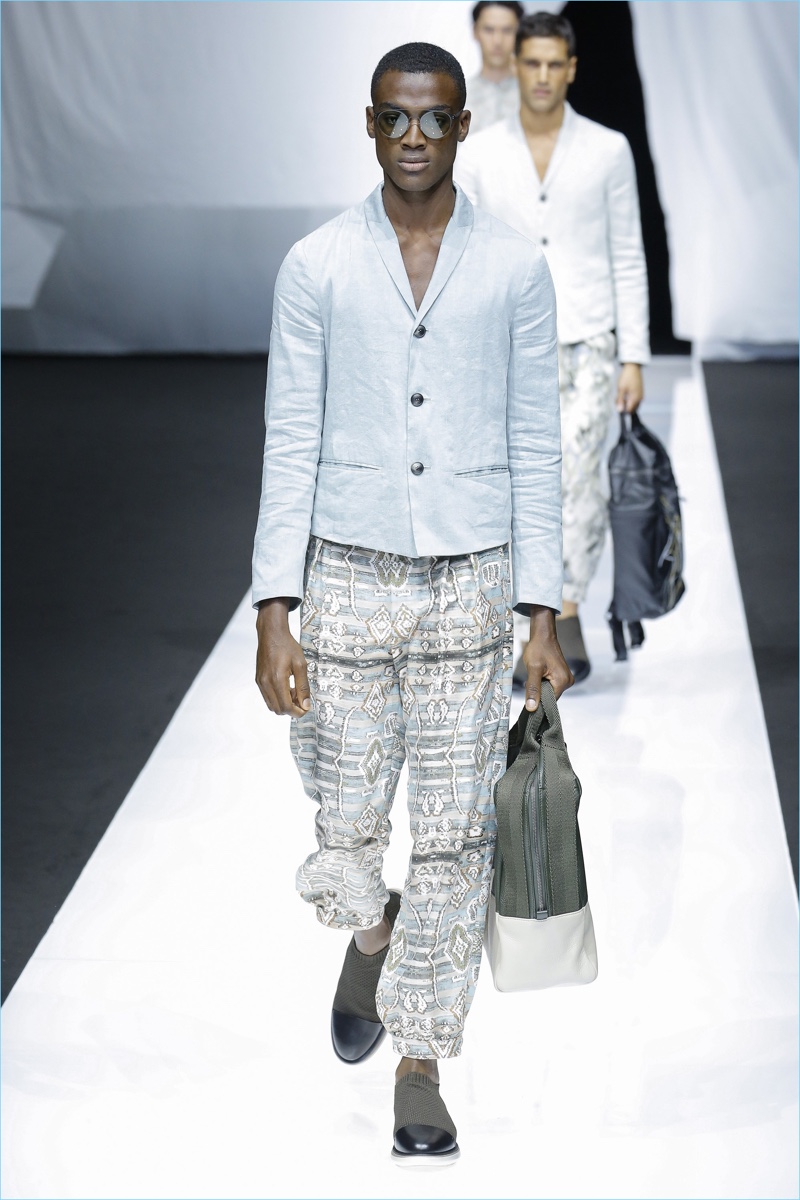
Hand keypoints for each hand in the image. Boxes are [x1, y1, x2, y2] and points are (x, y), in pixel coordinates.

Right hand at [255, 598, 310, 716]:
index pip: (286, 707)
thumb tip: (306, 705)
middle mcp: (266, 683)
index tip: (306, 708)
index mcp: (277, 679)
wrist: (271, 633)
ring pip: (272, 705)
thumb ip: (303, 687)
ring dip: (284, 704)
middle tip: (302, 699)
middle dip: (292, 709)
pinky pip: (267, 697)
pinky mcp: (258, 680)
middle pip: (278, 709)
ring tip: (294, 691)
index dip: (297, 712)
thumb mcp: (301, 665)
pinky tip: (286, 687)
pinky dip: (278, 698)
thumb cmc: (287, 645)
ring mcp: (260, 682)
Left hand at [523, 605, 573, 710]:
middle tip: (530, 685)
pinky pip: (551, 685)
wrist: (543, 635)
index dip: (538, 702)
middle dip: (539, 693)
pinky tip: (538, 676)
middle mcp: (568, 682)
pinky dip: (543, 683)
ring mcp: (566, 679)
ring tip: (535, 678)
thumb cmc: (538, 649)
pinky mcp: (562, 676)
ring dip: (540, 688)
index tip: (528, 699)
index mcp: (563, 682)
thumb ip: (533, 689)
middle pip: (550, 697)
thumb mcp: (533, 669)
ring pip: (550, 691)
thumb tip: (532, 708)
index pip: (550, 702)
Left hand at [615, 363, 643, 412]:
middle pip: (631, 409)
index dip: (622, 410)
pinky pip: (634, 400)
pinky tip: (624, 392)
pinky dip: (628, 398)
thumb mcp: (621, 389)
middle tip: (618, 398)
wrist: (633, 368)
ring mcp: (640, 396)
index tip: (617, 403)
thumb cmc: (627, 377)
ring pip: (632, 404)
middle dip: (623, 406)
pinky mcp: (640, 393)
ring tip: (621, 394)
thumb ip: (620, 400)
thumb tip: (619, 411)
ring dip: (625, 402)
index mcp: (635, 398)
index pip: (629, 411)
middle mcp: (640, 398)